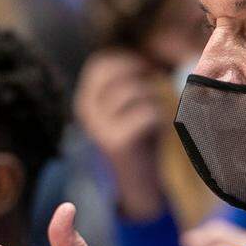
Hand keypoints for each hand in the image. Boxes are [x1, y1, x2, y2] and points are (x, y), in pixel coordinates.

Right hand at [75, 49, 168, 220]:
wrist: (137, 187)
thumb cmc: (141, 141)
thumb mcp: (132, 108)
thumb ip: (136, 84)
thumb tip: (159, 57)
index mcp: (86, 100)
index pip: (101, 63)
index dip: (128, 61)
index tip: (148, 68)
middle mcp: (85, 111)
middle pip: (116, 72)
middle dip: (141, 74)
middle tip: (157, 87)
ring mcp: (98, 126)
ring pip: (135, 91)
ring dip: (155, 99)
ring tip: (158, 116)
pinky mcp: (115, 141)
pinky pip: (147, 113)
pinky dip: (160, 119)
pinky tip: (160, 132)